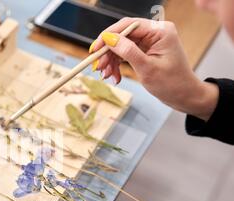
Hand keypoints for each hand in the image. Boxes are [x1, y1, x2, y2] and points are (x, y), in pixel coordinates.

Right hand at [90, 17, 218, 120]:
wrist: (184, 96)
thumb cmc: (172, 84)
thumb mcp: (147, 68)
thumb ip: (127, 51)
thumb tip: (109, 39)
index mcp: (160, 31)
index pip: (128, 25)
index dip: (108, 36)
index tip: (94, 49)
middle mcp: (155, 32)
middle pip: (122, 35)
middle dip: (108, 52)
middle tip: (99, 67)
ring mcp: (150, 41)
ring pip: (121, 46)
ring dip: (111, 61)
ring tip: (107, 75)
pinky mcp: (146, 51)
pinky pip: (125, 54)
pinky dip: (117, 65)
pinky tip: (115, 76)